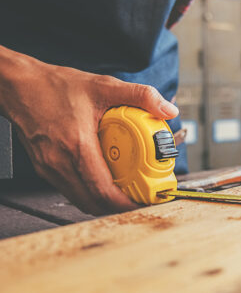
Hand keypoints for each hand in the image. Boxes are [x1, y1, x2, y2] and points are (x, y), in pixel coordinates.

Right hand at [1, 56, 178, 214]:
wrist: (19, 85)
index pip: (102, 189)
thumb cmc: (55, 86)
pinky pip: (69, 189)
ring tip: (124, 192)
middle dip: (118, 206)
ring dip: (102, 201)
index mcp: (76, 145)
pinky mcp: (44, 167)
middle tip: (139, 199)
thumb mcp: (104, 86)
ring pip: (79, 199)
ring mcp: (48, 167)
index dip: (125, 202)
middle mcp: (59, 162)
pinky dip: (88, 191)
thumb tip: (168, 109)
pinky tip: (102, 179)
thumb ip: (140, 95)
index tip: (143, 201)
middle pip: (92, 202)